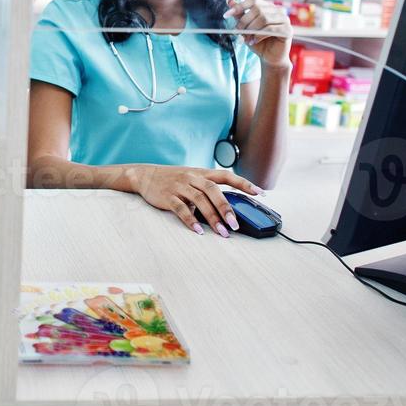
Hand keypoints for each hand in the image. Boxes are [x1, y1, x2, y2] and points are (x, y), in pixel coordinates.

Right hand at [127, 166, 262, 235]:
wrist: (145, 175)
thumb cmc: (174, 179)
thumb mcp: (192, 178)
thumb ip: (208, 188)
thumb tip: (228, 206)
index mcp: (201, 173)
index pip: (226, 175)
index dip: (244, 183)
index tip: (260, 193)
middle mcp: (192, 178)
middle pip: (213, 190)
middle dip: (226, 208)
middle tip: (235, 225)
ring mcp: (179, 186)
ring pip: (199, 201)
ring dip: (212, 218)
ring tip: (222, 233)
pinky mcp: (168, 196)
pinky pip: (181, 209)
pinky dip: (191, 221)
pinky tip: (199, 231)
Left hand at [227, 0, 291, 68]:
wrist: (269, 58)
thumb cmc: (258, 41)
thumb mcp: (246, 27)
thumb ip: (239, 14)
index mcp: (268, 7)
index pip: (253, 0)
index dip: (239, 6)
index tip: (226, 15)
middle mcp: (278, 11)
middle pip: (257, 9)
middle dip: (244, 21)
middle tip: (237, 31)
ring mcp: (284, 20)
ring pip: (264, 18)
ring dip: (251, 29)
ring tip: (246, 39)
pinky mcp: (287, 30)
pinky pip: (270, 29)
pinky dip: (259, 35)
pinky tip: (254, 41)